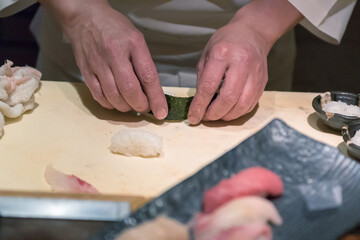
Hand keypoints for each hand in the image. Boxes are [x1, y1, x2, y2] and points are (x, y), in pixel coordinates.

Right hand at [39, 0, 167, 118]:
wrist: (85, 18)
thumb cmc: (115, 29)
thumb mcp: (137, 39)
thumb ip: (144, 63)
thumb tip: (151, 91)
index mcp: (133, 44)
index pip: (148, 76)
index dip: (156, 98)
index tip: (161, 111)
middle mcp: (115, 54)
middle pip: (130, 90)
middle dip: (140, 105)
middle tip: (144, 107)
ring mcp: (98, 64)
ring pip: (114, 97)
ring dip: (125, 106)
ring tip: (131, 104)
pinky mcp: (86, 71)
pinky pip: (99, 96)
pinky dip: (110, 104)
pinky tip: (115, 102)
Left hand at [188, 0, 302, 123]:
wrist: (252, 33)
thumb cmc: (226, 42)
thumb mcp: (207, 55)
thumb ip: (202, 79)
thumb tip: (199, 104)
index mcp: (222, 53)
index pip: (209, 86)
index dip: (199, 106)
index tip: (193, 117)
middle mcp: (242, 63)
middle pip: (228, 98)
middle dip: (214, 113)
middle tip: (206, 117)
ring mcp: (255, 73)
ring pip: (242, 104)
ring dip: (227, 116)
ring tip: (217, 115)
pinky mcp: (263, 81)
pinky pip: (251, 104)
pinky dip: (238, 112)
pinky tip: (229, 110)